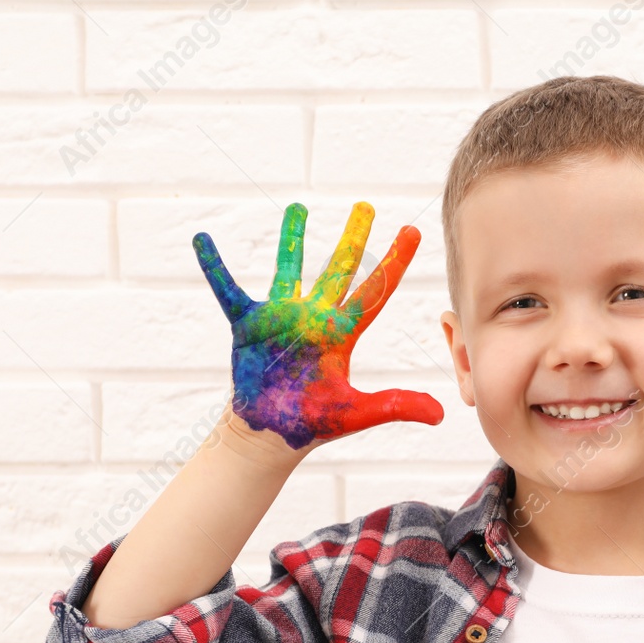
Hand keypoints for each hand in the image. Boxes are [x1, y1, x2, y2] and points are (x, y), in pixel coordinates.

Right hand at [193, 201, 443, 450]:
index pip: (374, 291)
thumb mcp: (357, 413)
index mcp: (341, 334)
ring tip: (299, 207)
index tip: (412, 231)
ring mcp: (281, 317)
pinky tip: (202, 240)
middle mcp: (314, 318)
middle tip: (365, 206)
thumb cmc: (312, 424)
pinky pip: (228, 290)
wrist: (271, 436)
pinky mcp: (248, 325)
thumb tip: (441, 414)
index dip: (393, 262)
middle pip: (339, 269)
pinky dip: (214, 267)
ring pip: (289, 269)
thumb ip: (396, 405)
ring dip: (293, 238)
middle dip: (353, 237)